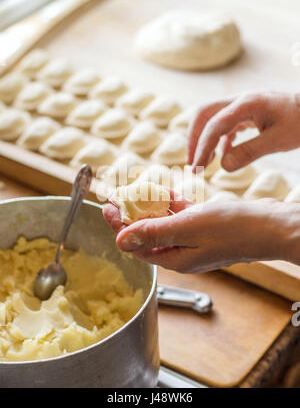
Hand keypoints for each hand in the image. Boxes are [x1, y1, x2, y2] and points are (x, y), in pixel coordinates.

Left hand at [103, 195, 299, 272]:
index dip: (119, 227)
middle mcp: (182, 251)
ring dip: (150, 207)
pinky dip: (171, 203)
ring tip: (136, 191)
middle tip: (117, 198)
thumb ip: (153, 234)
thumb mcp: (187, 229)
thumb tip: (121, 241)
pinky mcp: (205, 226)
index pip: (137, 245)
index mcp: (175, 258)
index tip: (107, 209)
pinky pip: (182, 215)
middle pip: (148, 234)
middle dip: (131, 216)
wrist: (270, 226)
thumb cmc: (233, 230)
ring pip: (165, 222)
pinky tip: (162, 191)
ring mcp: (195, 239)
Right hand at [188, 92, 299, 171]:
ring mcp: (242, 105)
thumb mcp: (279, 140)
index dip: (202, 148)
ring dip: (203, 139)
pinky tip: (221, 154)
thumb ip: (249, 152)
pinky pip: (223, 123)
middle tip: (193, 163)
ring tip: (203, 162)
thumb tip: (223, 165)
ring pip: (211, 118)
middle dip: (194, 139)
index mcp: (246, 104)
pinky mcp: (246, 113)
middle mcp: (240, 101)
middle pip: (204, 114)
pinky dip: (216, 139)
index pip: (215, 125)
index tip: (197, 168)